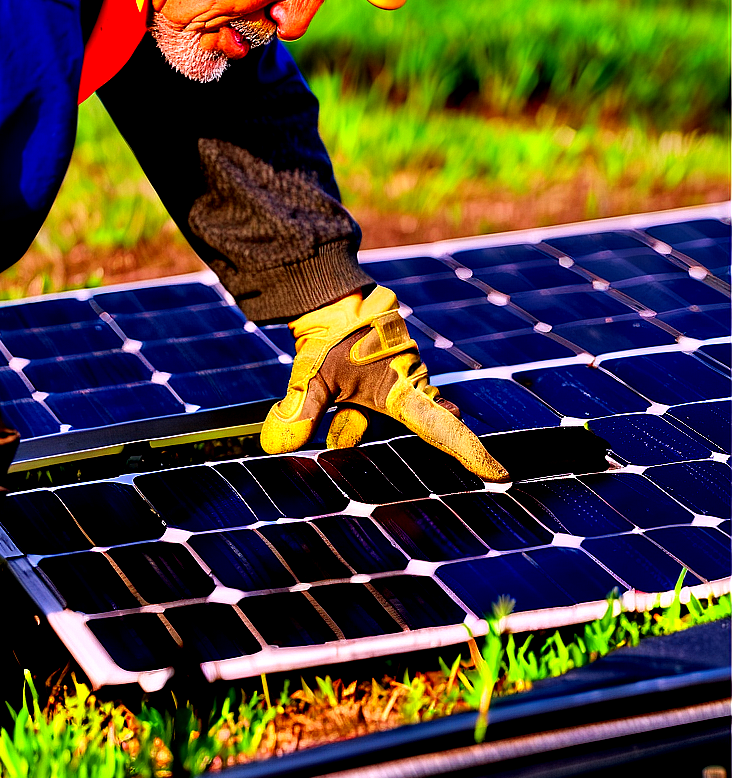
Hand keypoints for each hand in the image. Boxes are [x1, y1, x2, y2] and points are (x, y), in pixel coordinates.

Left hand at [260, 286, 509, 481]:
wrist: (330, 302)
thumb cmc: (330, 336)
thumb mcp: (312, 375)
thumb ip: (300, 410)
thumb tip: (277, 446)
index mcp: (403, 388)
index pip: (443, 428)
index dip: (470, 453)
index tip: (501, 476)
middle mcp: (409, 389)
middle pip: (387, 431)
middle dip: (354, 429)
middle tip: (339, 413)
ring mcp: (398, 387)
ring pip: (366, 424)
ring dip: (344, 422)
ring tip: (328, 390)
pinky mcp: (384, 385)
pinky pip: (363, 415)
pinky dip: (345, 418)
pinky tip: (328, 412)